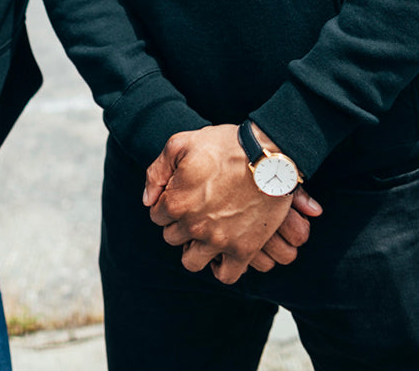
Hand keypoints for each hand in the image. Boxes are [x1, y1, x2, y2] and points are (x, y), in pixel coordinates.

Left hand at [143, 125, 319, 283]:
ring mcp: (219, 240)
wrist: (269, 155)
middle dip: (179, 224)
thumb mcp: (182, 143)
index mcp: (177, 201)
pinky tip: (222, 251)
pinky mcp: (244, 249)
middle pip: (172, 237)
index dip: (166, 204)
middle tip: (196, 209)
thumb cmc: (226, 145)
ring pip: (192, 261)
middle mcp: (194, 225)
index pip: (157, 215)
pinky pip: (226, 275)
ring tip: (206, 232)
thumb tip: (148, 200)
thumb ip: (157, 171)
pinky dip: (221, 267)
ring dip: (195, 248)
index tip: (181, 195)